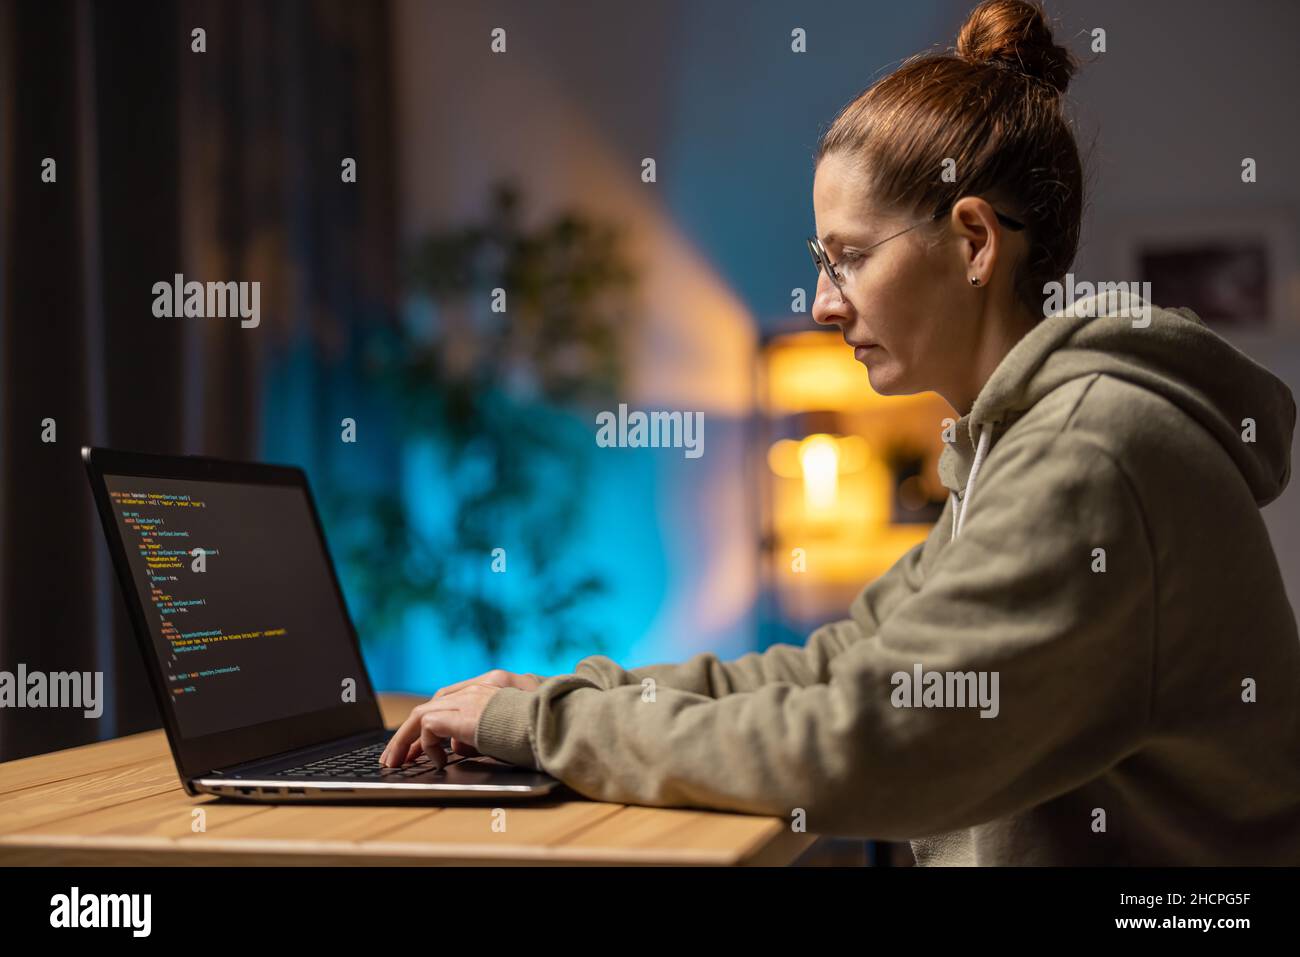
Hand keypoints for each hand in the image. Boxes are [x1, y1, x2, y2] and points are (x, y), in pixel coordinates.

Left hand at [379, 669, 546, 767]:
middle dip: (410, 732)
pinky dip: (426, 745)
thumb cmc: (543, 728)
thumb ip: (484, 729)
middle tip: (398, 755)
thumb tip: (460, 745)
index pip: (449, 698)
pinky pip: (428, 726)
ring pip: (421, 714)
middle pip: (431, 704)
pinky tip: (436, 761)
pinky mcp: (463, 714)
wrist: (557, 723)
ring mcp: (470, 697)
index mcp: (491, 686)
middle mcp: (477, 687)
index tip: (421, 743)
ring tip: (396, 762)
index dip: (431, 720)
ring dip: (405, 739)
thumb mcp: (509, 725)